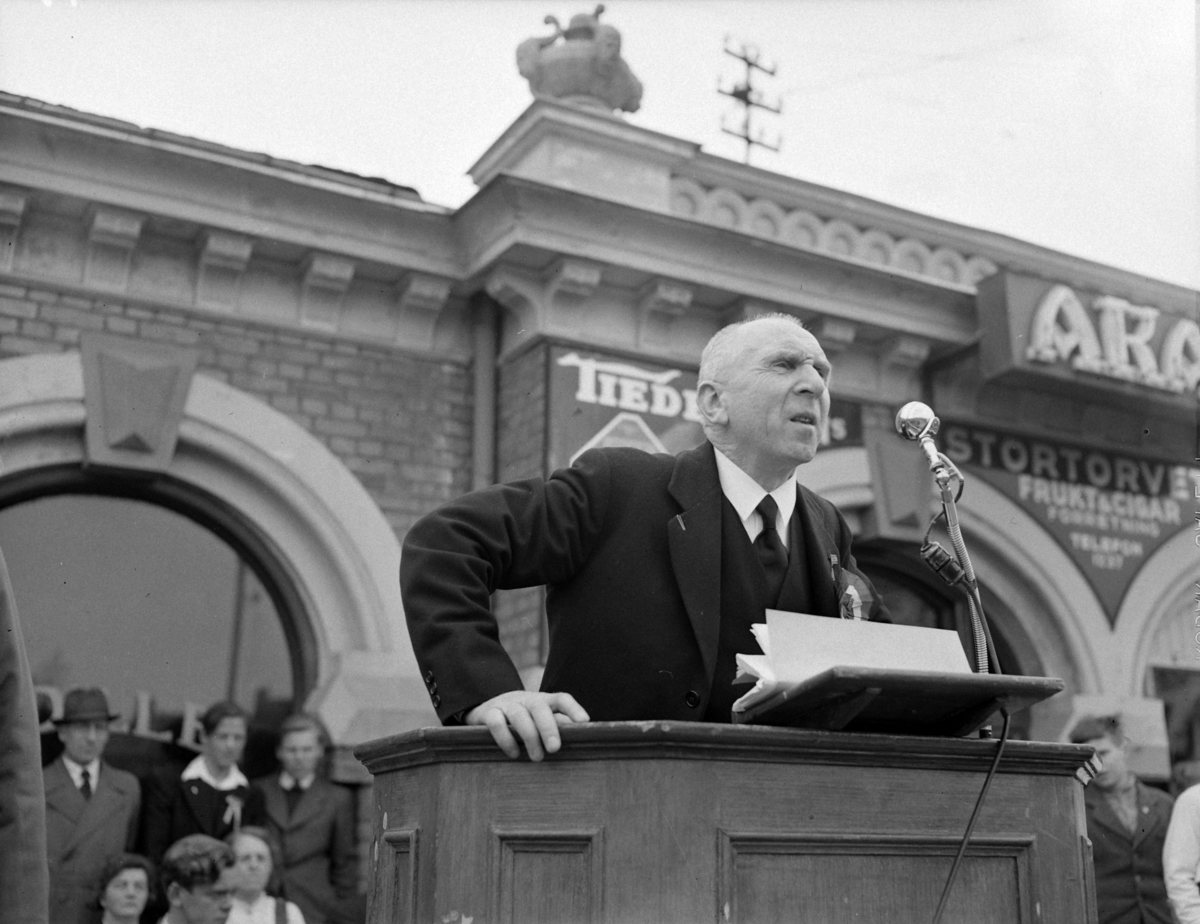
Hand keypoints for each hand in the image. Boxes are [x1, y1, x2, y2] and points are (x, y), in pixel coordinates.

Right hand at [465, 691, 588, 760]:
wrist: (486, 709)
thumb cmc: (522, 721)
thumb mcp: (539, 721)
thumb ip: (557, 727)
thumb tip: (580, 741)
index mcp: (543, 701)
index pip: (561, 699)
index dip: (573, 708)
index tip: (584, 722)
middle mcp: (526, 700)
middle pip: (539, 707)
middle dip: (548, 727)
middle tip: (554, 748)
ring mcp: (506, 705)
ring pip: (519, 715)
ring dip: (529, 736)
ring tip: (537, 758)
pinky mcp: (488, 713)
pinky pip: (496, 723)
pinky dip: (505, 739)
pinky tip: (514, 754)